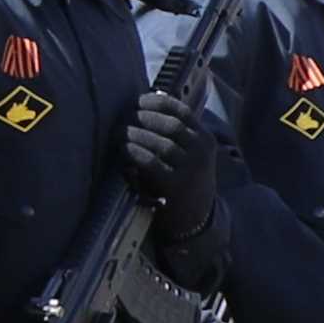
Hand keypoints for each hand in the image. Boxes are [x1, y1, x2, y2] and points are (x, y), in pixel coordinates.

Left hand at [113, 89, 226, 259]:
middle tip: (121, 117)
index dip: (156, 102)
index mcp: (205, 138)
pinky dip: (136, 152)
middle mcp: (202, 151)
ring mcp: (192, 169)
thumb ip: (172, 135)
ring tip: (118, 131)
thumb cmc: (183, 181)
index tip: (136, 101)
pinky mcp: (176, 187)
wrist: (195, 221)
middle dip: (143, 117)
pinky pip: (152, 163)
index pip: (181, 111)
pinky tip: (124, 149)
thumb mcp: (187, 155)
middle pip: (170, 125)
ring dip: (136, 134)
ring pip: (161, 143)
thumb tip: (139, 107)